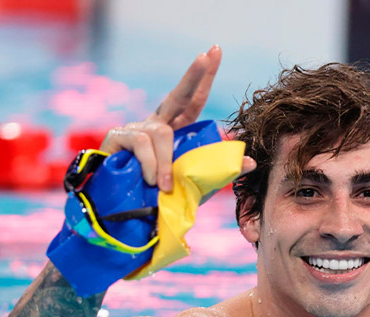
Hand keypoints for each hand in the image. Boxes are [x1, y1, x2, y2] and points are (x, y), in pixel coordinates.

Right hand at [99, 45, 255, 191]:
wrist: (122, 213)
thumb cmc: (159, 197)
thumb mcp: (194, 184)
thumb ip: (219, 171)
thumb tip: (252, 161)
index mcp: (175, 131)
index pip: (193, 100)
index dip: (203, 77)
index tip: (215, 50)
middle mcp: (156, 124)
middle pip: (178, 95)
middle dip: (193, 75)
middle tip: (206, 56)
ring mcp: (136, 129)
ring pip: (162, 134)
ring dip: (166, 163)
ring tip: (164, 186)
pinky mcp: (118, 137)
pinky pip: (143, 145)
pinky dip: (151, 165)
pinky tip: (150, 180)